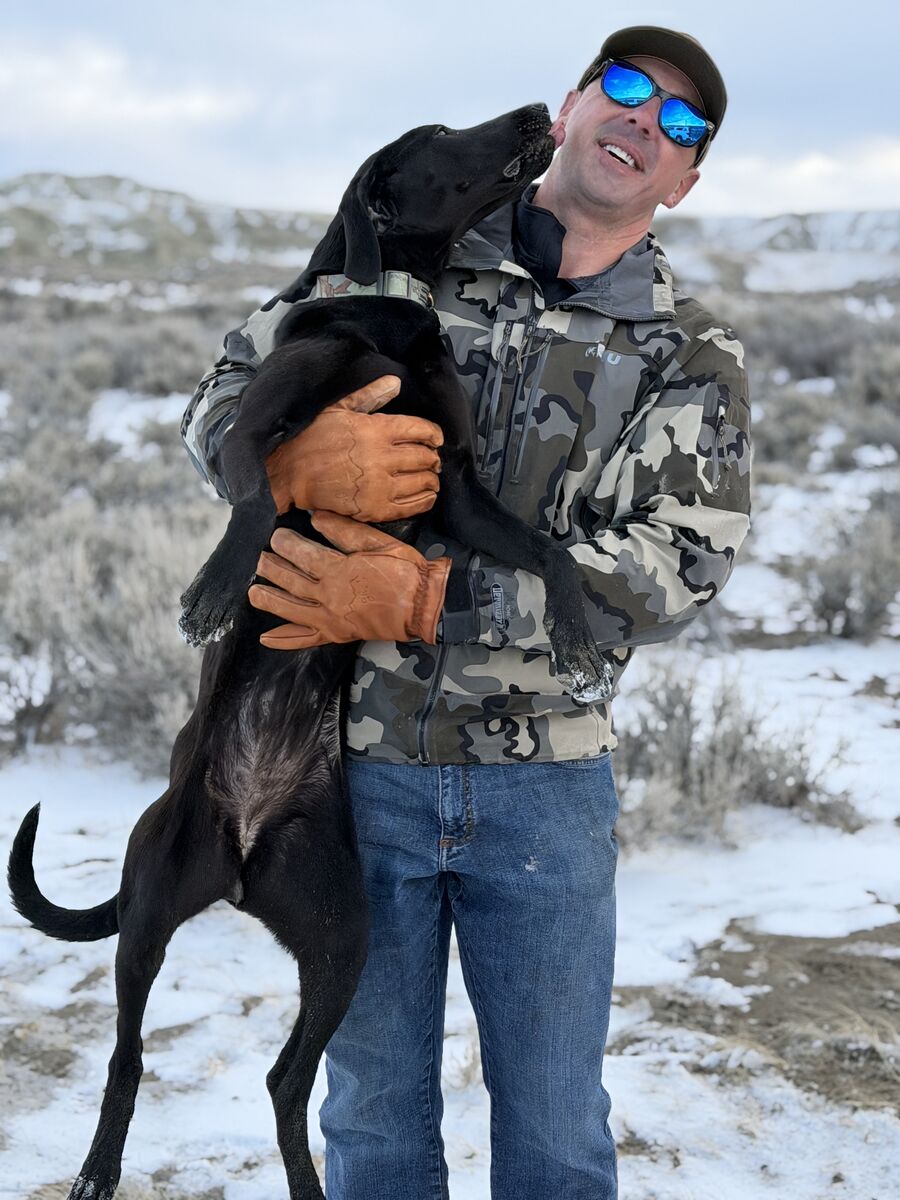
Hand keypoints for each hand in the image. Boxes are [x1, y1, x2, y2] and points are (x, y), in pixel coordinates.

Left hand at [248, 510, 450, 648]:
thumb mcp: (378, 542)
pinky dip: (285, 640)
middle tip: (259, 560)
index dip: (286, 545)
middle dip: (272, 569)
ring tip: (253, 592)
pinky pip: (306, 640)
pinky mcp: (337, 634)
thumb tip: (315, 517)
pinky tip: (266, 637)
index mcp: (339, 570)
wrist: (425, 605)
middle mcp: (329, 596)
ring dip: (269, 601)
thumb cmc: (405, 570)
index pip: (303, 556)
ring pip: (291, 609)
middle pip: (292, 582)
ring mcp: (331, 618)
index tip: (275, 536)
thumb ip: (344, 531)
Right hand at [265, 375, 443, 522]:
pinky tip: (426, 496)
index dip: (434, 435)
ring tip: (429, 478)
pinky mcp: (375, 508)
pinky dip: (425, 501)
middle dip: (433, 458)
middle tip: (432, 460)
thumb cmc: (310, 438)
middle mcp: (382, 456)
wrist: (289, 473)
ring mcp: (380, 484)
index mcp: (376, 429)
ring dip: (431, 479)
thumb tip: (395, 382)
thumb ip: (370, 396)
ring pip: (423, 481)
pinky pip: (412, 506)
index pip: (421, 430)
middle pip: (426, 457)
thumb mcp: (338, 408)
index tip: (436, 439)